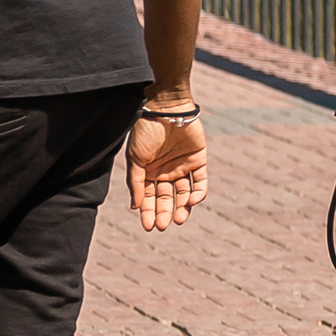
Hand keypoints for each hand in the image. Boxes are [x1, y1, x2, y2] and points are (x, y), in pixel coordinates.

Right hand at [125, 114, 208, 230]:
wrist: (166, 109)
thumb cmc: (146, 131)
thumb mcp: (135, 158)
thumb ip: (136, 183)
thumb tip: (136, 207)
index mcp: (148, 171)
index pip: (148, 197)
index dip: (148, 212)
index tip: (148, 227)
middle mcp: (165, 171)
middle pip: (166, 198)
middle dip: (164, 213)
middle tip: (162, 226)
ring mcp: (183, 166)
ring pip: (184, 193)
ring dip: (182, 208)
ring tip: (179, 219)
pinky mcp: (199, 161)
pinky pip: (201, 182)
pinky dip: (198, 193)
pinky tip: (191, 201)